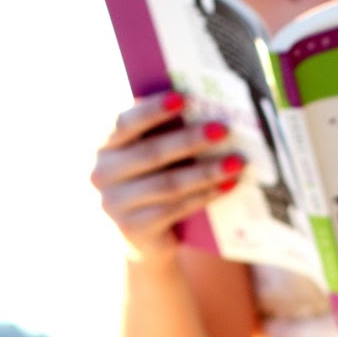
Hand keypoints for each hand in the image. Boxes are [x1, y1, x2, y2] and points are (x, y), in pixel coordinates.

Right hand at [91, 92, 246, 262]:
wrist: (143, 238)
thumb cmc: (151, 182)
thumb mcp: (149, 157)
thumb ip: (161, 133)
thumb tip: (201, 104)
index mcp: (103, 146)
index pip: (124, 123)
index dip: (154, 110)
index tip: (184, 98)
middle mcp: (101, 174)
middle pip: (151, 153)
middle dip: (190, 139)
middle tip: (223, 129)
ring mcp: (113, 204)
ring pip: (168, 183)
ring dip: (206, 171)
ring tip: (236, 161)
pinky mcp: (133, 229)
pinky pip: (174, 208)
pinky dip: (203, 196)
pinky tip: (227, 186)